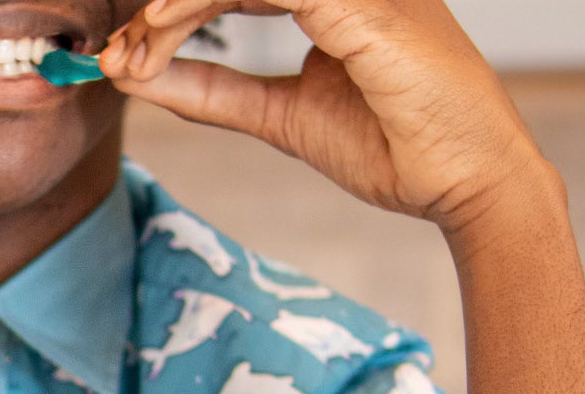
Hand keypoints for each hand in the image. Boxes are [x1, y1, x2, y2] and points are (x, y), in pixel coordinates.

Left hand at [101, 0, 550, 232]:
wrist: (465, 185)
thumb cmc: (396, 150)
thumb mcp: (281, 117)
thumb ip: (214, 92)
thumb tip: (141, 77)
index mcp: (337, 0)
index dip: (173, 15)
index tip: (124, 57)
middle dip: (163, 8)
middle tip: (118, 56)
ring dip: (173, 6)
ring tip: (134, 51)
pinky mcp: (363, 3)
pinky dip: (200, 0)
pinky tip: (161, 32)